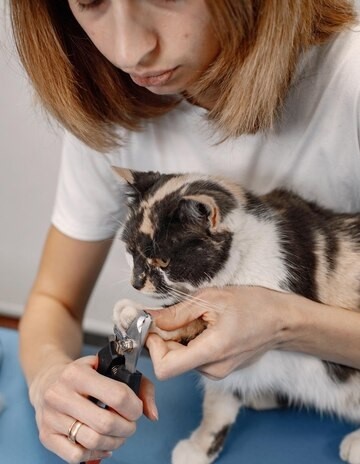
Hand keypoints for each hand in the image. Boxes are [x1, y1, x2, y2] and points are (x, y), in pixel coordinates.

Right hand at [29, 356, 157, 462]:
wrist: (49, 380)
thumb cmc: (87, 375)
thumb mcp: (111, 368)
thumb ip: (139, 386)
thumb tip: (152, 414)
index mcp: (77, 373)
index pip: (117, 395)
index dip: (134, 407)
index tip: (136, 409)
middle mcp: (60, 394)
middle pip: (106, 423)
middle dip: (127, 428)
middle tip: (130, 425)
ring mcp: (51, 417)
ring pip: (92, 441)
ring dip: (115, 442)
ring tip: (119, 435)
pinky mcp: (46, 436)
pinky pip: (76, 456)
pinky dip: (95, 453)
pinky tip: (102, 444)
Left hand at [147, 286, 289, 379]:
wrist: (282, 320)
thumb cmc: (253, 305)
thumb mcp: (211, 298)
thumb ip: (177, 313)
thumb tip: (150, 319)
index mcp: (211, 352)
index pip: (165, 369)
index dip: (154, 348)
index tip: (156, 327)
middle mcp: (213, 370)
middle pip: (171, 362)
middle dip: (166, 338)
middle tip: (178, 315)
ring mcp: (218, 372)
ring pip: (182, 359)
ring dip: (180, 339)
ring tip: (200, 319)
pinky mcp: (220, 369)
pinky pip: (194, 359)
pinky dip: (191, 343)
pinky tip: (206, 327)